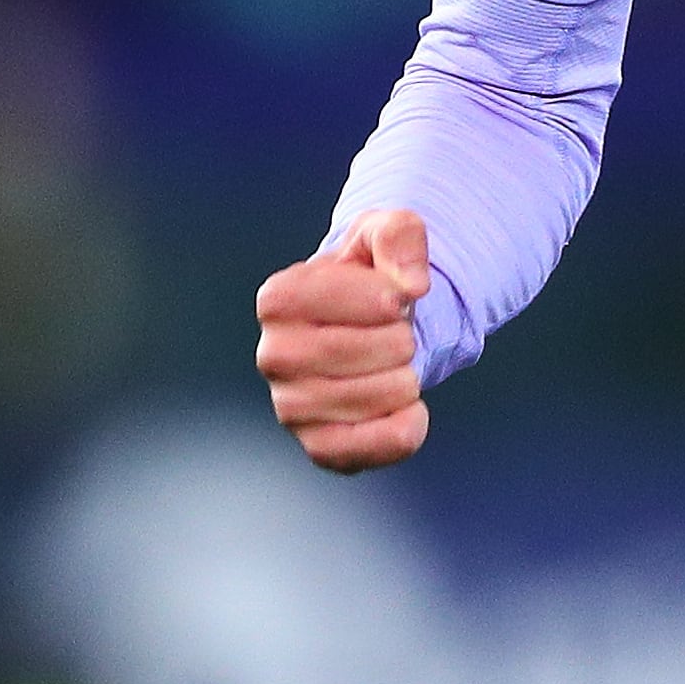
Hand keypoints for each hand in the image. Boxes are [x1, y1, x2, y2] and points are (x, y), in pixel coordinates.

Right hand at [257, 208, 431, 471]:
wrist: (375, 332)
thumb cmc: (373, 279)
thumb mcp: (385, 234)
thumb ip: (400, 235)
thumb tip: (412, 285)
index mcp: (278, 298)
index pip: (362, 299)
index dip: (394, 297)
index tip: (393, 296)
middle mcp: (272, 356)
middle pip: (368, 350)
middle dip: (403, 339)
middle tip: (395, 335)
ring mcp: (290, 407)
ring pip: (374, 398)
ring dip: (407, 380)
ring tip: (394, 367)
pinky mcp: (318, 446)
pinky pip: (368, 449)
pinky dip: (403, 429)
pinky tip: (408, 410)